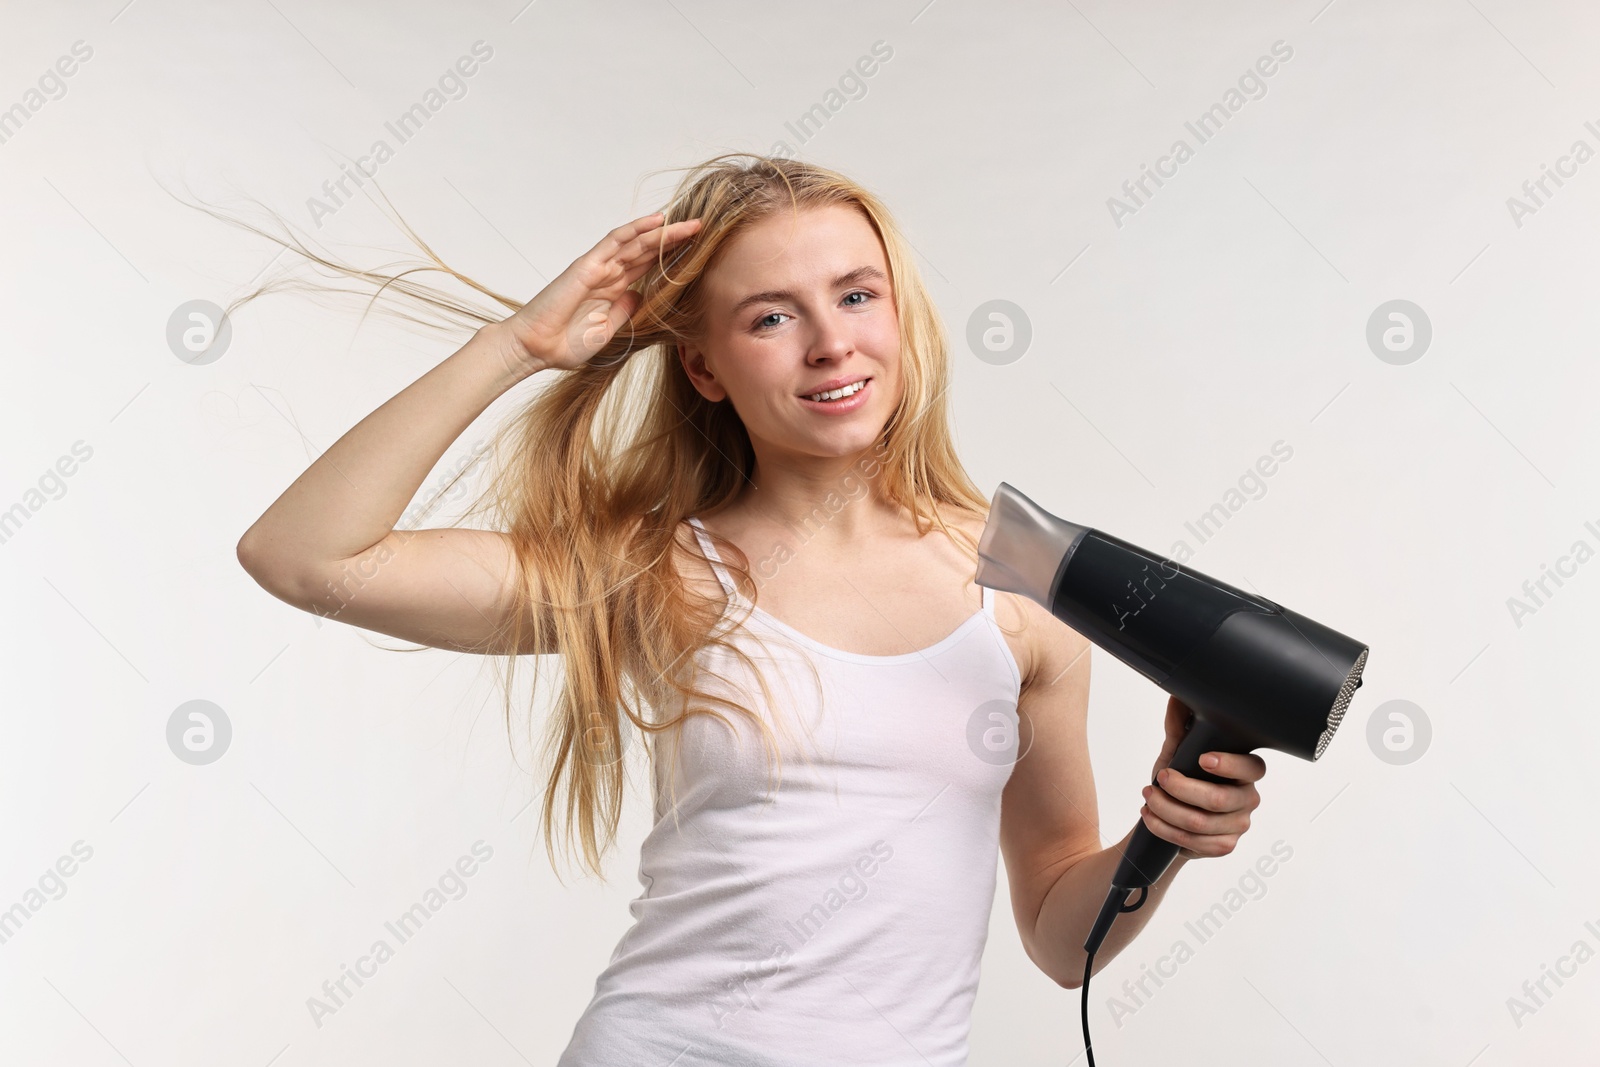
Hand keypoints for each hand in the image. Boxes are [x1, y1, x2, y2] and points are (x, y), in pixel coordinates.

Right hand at [495, 211, 701, 373]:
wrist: (537, 348)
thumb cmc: (565, 344)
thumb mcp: (607, 330)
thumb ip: (625, 311)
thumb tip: (641, 296)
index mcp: (613, 290)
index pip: (647, 267)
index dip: (671, 258)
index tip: (697, 251)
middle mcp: (608, 274)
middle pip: (646, 251)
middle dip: (674, 240)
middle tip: (701, 228)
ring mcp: (598, 267)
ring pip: (635, 241)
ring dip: (662, 231)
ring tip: (689, 223)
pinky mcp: (587, 265)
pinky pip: (614, 241)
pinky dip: (636, 229)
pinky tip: (656, 221)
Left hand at [1140, 696, 1265, 859]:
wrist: (1170, 818)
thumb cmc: (1181, 779)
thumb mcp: (1176, 753)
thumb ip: (1179, 729)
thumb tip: (1177, 698)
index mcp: (1245, 771)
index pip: (1252, 767)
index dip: (1230, 764)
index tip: (1204, 759)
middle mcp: (1248, 798)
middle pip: (1219, 799)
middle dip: (1182, 789)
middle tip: (1160, 778)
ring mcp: (1239, 825)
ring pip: (1201, 822)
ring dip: (1166, 809)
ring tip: (1148, 796)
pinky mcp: (1224, 846)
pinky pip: (1194, 841)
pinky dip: (1164, 828)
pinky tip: (1150, 817)